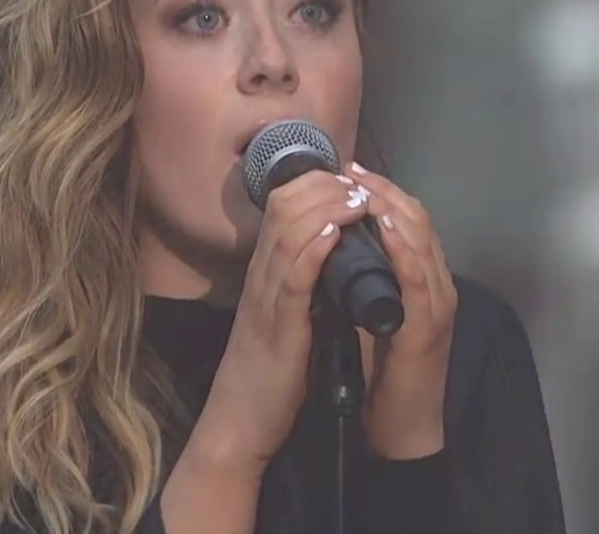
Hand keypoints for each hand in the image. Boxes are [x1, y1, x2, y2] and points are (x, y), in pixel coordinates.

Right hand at [185, 169, 370, 475]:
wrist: (241, 420)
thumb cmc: (268, 372)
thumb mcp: (285, 315)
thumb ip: (301, 284)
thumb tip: (333, 255)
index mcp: (267, 272)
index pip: (282, 206)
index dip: (315, 184)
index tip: (348, 178)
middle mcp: (262, 275)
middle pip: (284, 208)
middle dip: (323, 187)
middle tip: (357, 179)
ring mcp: (267, 298)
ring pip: (288, 234)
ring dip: (325, 209)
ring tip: (355, 196)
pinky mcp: (278, 326)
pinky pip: (294, 278)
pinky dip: (314, 250)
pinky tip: (334, 233)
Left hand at [348, 162, 457, 458]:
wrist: (399, 428)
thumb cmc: (383, 376)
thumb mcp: (369, 317)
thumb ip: (360, 285)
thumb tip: (331, 250)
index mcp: (422, 282)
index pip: (408, 221)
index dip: (380, 192)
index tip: (348, 172)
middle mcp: (437, 285)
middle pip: (418, 220)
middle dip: (382, 190)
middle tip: (350, 168)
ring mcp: (437, 304)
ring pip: (421, 241)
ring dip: (391, 208)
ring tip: (362, 186)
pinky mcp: (428, 327)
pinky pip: (418, 277)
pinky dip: (401, 247)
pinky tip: (383, 226)